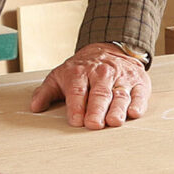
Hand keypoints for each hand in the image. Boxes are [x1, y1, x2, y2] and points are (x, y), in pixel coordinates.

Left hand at [30, 42, 151, 128]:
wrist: (109, 48)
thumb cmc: (82, 69)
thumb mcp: (59, 76)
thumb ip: (45, 92)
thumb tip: (35, 107)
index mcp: (80, 73)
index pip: (78, 91)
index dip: (76, 106)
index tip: (76, 120)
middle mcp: (101, 75)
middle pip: (99, 94)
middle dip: (96, 110)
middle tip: (94, 125)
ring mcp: (121, 79)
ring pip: (120, 95)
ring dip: (117, 109)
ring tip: (114, 122)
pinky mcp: (138, 83)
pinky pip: (139, 93)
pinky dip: (138, 103)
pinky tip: (134, 113)